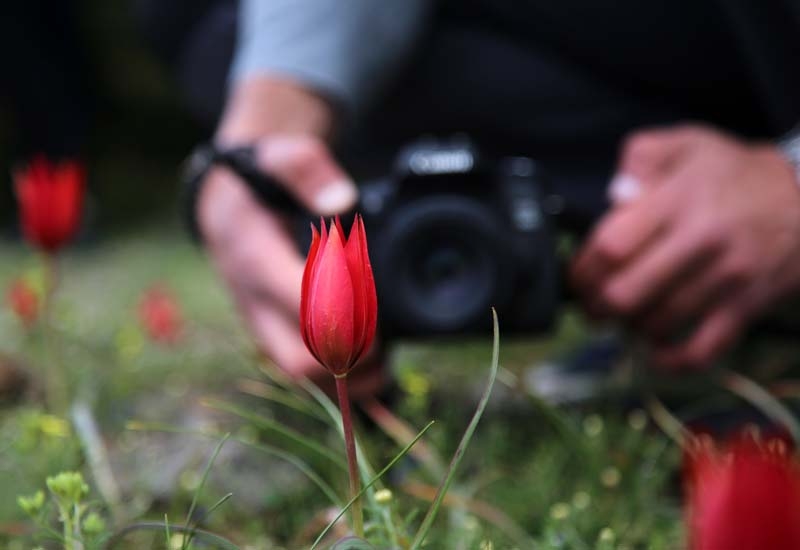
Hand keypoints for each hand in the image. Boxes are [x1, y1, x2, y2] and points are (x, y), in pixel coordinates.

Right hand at [199, 135, 359, 380]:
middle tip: (384, 346)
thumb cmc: (258, 180)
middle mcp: (253, 300)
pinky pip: (297, 367)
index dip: (342, 318)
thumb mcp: (279, 157)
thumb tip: (341, 201)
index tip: (376, 318)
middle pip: (297, 358)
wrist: (224, 205)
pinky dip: (331, 374)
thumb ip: (307, 171)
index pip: (300, 305)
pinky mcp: (269, 329)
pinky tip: (366, 366)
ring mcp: (259, 320)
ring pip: (297, 372)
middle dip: (346, 361)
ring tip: (383, 364)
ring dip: (342, 376)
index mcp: (256, 259)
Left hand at [572, 125, 799, 366]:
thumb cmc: (732, 173)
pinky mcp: (746, 306)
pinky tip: (655, 353)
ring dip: (628, 328)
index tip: (577, 276)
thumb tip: (614, 192)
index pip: (612, 246)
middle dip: (596, 306)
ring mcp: (726, 277)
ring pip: (658, 323)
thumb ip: (640, 156)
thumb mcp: (686, 143)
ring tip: (622, 317)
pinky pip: (704, 349)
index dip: (583, 269)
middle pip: (627, 293)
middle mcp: (701, 240)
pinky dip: (672, 361)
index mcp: (678, 200)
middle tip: (591, 304)